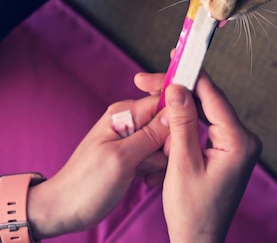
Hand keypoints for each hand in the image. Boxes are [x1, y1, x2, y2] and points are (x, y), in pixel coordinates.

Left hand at [27, 94, 168, 237]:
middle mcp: (129, 121)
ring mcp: (131, 138)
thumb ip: (150, 134)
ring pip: (163, 141)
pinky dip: (155, 168)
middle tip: (151, 165)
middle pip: (166, 123)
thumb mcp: (122, 159)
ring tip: (145, 175)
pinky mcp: (133, 154)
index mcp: (124, 114)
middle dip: (166, 145)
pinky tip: (146, 180)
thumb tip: (175, 111)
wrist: (66, 209)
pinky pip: (156, 155)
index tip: (171, 145)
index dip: (174, 121)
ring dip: (160, 161)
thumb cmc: (87, 184)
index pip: (163, 102)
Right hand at [161, 73, 261, 242]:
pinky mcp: (230, 150)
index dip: (190, 75)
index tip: (173, 58)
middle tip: (150, 80)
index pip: (213, 96)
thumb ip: (181, 122)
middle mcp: (245, 139)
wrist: (199, 242)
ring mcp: (239, 145)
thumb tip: (176, 87)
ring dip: (179, 107)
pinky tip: (167, 121)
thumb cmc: (191, 211)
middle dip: (179, 90)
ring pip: (205, 113)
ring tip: (154, 98)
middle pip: (209, 102)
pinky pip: (206, 126)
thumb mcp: (182, 164)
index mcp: (239, 142)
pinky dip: (186, 123)